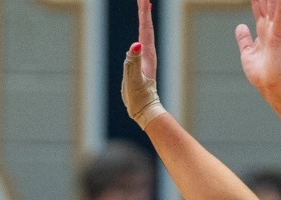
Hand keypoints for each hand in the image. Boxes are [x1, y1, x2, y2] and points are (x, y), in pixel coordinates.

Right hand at [123, 0, 165, 126]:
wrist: (144, 109)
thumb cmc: (139, 97)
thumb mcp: (134, 79)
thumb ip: (133, 62)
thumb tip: (136, 44)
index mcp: (146, 54)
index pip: (145, 28)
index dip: (144, 12)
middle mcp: (147, 52)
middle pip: (146, 26)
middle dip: (144, 10)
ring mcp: (144, 56)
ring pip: (144, 31)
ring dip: (144, 17)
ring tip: (143, 4)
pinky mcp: (140, 61)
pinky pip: (141, 39)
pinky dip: (141, 29)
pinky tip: (141, 27)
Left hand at [235, 0, 280, 101]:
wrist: (272, 88)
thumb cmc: (262, 75)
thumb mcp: (247, 54)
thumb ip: (244, 39)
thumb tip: (240, 26)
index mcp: (263, 33)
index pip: (259, 9)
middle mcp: (270, 29)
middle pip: (266, 4)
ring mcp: (275, 32)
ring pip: (273, 6)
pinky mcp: (277, 37)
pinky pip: (279, 17)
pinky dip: (280, 5)